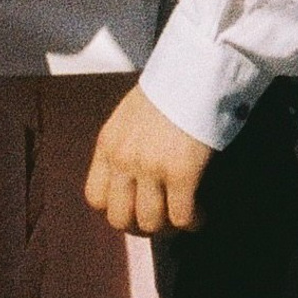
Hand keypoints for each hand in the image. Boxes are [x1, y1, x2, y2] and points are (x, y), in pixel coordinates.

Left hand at [86, 86, 213, 235]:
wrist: (193, 71)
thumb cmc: (167, 89)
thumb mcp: (129, 116)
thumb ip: (125, 146)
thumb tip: (133, 179)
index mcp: (107, 144)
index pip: (95, 198)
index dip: (116, 210)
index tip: (135, 210)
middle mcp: (123, 159)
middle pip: (119, 219)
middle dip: (141, 226)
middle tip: (161, 219)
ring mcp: (150, 168)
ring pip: (151, 223)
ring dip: (169, 226)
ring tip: (183, 216)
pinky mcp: (180, 173)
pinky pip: (182, 218)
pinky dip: (193, 222)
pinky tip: (201, 214)